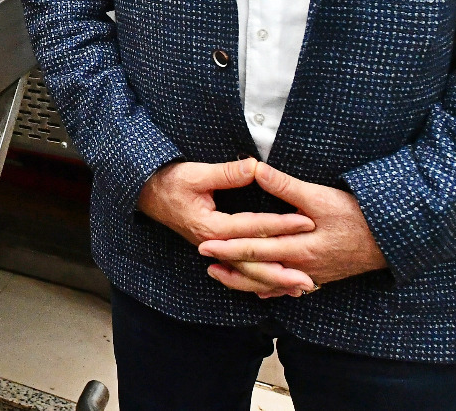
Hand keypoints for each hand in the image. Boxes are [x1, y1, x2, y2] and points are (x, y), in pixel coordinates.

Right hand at [139, 159, 317, 298]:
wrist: (146, 194)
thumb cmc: (169, 182)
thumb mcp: (195, 173)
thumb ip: (227, 173)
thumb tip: (255, 167)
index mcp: (210, 227)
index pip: (253, 228)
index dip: (281, 224)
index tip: (306, 222)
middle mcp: (213, 244)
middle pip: (252, 263)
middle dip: (282, 270)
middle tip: (309, 279)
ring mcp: (214, 250)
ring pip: (247, 272)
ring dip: (274, 281)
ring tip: (300, 289)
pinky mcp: (216, 250)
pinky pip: (240, 270)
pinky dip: (259, 280)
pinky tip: (277, 286)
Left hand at [198, 162, 387, 294]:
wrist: (393, 240)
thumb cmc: (358, 216)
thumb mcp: (321, 196)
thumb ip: (285, 186)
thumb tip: (256, 169)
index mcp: (299, 249)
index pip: (254, 250)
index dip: (227, 247)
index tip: (205, 244)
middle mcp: (303, 268)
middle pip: (258, 271)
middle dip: (229, 266)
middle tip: (204, 260)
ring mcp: (313, 276)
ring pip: (272, 283)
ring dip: (245, 280)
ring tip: (221, 276)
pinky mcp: (321, 277)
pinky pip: (290, 287)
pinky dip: (272, 288)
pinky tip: (261, 291)